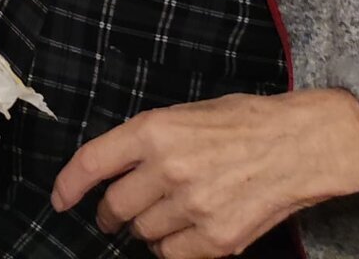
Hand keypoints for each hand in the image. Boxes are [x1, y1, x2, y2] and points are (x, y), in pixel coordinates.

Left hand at [51, 88, 358, 257]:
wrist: (298, 145)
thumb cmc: (242, 121)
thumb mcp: (184, 113)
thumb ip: (148, 141)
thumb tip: (116, 168)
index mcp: (155, 130)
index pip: (92, 163)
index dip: (69, 185)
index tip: (60, 199)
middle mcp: (168, 169)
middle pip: (115, 206)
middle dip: (110, 213)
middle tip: (114, 213)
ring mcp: (193, 208)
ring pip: (143, 234)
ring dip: (144, 228)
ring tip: (163, 213)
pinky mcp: (217, 240)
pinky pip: (172, 254)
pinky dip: (171, 247)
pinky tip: (184, 230)